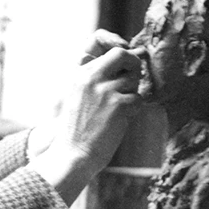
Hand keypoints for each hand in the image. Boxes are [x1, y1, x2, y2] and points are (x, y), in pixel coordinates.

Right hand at [29, 30, 143, 204]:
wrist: (72, 153)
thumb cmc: (72, 131)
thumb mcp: (70, 98)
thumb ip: (84, 80)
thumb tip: (96, 61)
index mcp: (79, 75)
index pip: (108, 55)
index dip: (122, 61)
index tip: (126, 70)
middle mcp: (92, 78)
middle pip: (122, 55)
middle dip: (133, 64)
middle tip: (135, 77)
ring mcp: (106, 90)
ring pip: (133, 81)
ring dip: (132, 93)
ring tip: (121, 109)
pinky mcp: (119, 105)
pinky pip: (138, 99)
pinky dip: (134, 109)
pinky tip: (122, 120)